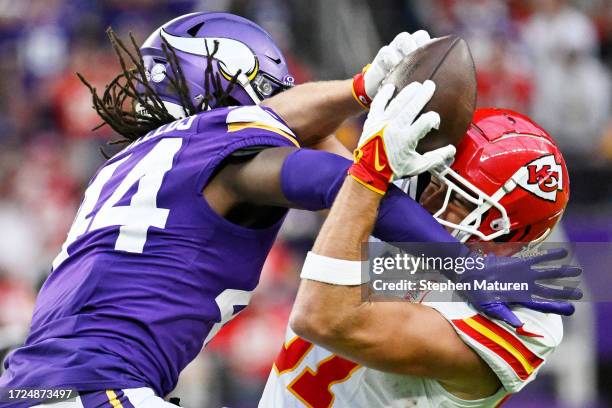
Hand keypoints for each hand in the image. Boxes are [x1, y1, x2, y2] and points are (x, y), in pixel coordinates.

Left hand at [348, 81, 454, 193]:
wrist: (369, 170)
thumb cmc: (393, 169)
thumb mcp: (417, 166)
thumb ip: (435, 158)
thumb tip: (451, 150)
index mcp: (407, 139)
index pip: (425, 121)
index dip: (433, 119)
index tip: (434, 123)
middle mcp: (394, 128)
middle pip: (412, 106)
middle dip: (422, 95)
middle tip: (430, 85)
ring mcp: (382, 122)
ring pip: (397, 103)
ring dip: (408, 92)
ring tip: (417, 85)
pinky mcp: (372, 120)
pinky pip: (378, 103)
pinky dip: (384, 94)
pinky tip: (391, 87)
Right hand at [352, 31, 433, 108]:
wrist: (382, 105)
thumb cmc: (405, 102)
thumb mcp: (422, 97)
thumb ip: (437, 93)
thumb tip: (463, 100)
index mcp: (422, 59)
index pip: (434, 44)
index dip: (438, 47)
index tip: (440, 60)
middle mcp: (409, 52)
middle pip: (420, 36)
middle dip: (423, 44)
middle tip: (424, 58)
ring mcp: (394, 53)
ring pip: (403, 38)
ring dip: (408, 46)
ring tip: (409, 60)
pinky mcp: (379, 60)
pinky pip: (386, 51)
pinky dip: (391, 57)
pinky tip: (394, 68)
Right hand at [455, 248, 582, 326]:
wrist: (467, 273)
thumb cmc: (476, 292)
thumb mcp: (488, 307)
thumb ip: (504, 315)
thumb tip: (519, 326)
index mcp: (518, 299)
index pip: (542, 304)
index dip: (556, 307)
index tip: (571, 309)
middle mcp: (524, 288)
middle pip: (548, 290)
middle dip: (564, 292)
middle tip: (579, 293)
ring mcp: (522, 275)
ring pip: (546, 274)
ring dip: (561, 272)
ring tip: (576, 271)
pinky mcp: (517, 263)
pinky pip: (536, 258)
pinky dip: (549, 256)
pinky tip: (561, 253)